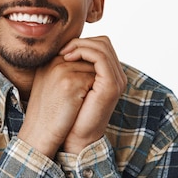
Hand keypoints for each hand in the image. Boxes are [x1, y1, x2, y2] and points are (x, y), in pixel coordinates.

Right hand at [18, 54, 96, 157]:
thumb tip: (87, 65)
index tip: (80, 92)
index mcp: (49, 62)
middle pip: (88, 60)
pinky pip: (95, 79)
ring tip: (80, 101)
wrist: (38, 133)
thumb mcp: (51, 87)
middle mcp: (54, 62)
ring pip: (94, 68)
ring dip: (94, 84)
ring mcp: (61, 70)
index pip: (79, 56)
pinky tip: (81, 105)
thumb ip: (65, 72)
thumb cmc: (47, 114)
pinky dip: (94, 92)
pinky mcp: (70, 82)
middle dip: (92, 77)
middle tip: (82, 97)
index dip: (85, 73)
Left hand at [59, 36, 126, 153]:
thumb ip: (72, 66)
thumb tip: (60, 47)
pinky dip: (83, 52)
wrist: (73, 136)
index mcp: (108, 75)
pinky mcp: (111, 85)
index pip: (100, 45)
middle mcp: (116, 76)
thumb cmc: (68, 112)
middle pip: (104, 42)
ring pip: (102, 46)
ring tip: (64, 54)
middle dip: (81, 41)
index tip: (62, 50)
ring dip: (80, 45)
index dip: (81, 43)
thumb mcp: (70, 83)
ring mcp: (116, 80)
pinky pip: (100, 57)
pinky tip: (68, 58)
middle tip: (63, 50)